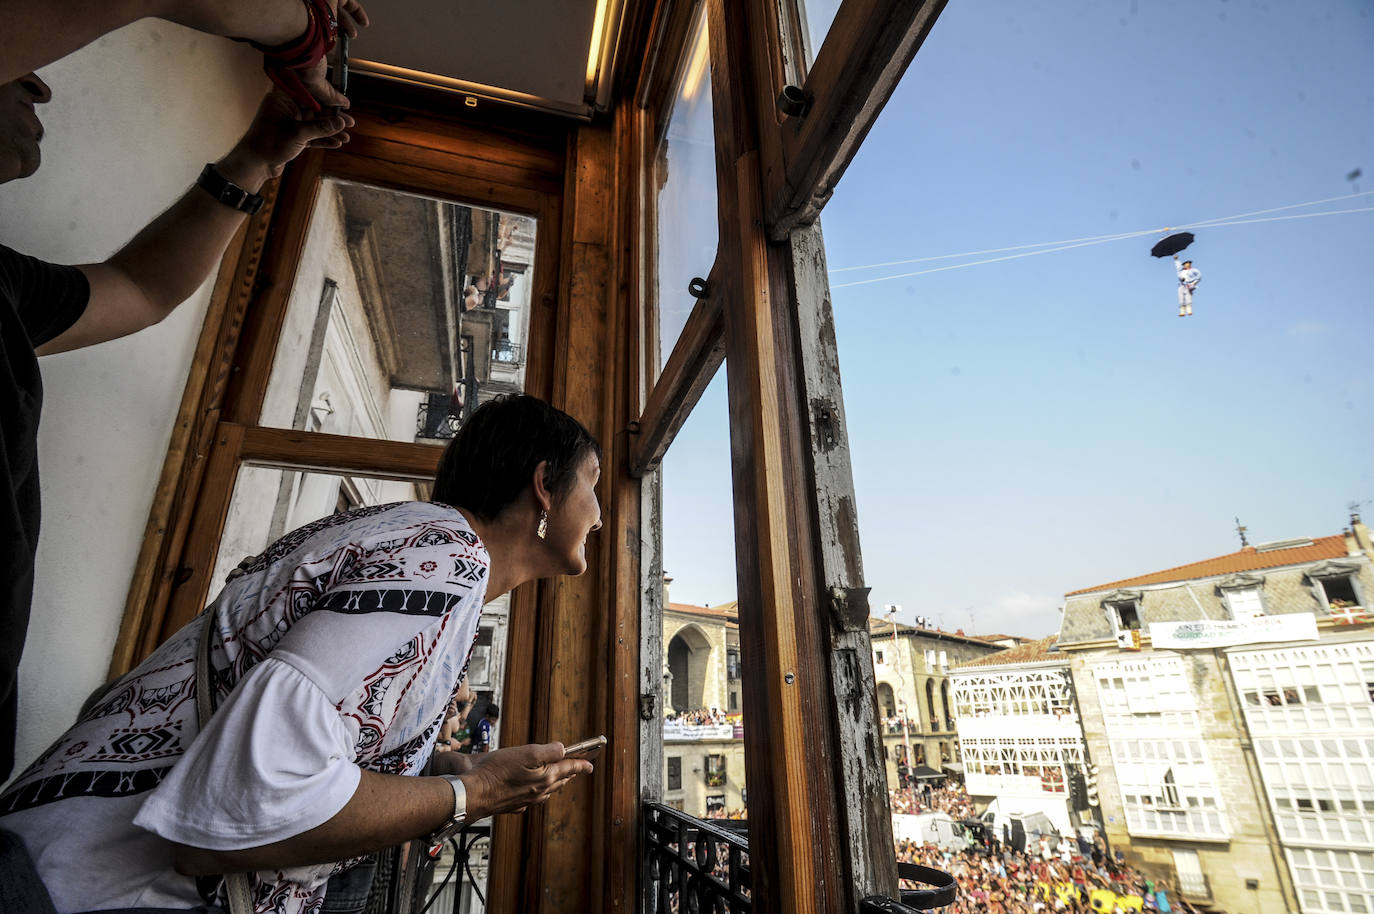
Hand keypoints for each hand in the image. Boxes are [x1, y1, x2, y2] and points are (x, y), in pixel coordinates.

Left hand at [220, 92, 354, 187]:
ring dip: (330, 131)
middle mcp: (286, 109)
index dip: (328, 100)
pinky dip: (322, 140)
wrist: (254, 164)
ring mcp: (289, 124)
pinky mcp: (291, 138)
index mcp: (283, 100)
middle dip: (332, 119)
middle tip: (350, 123)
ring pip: (314, 125)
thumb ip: (321, 128)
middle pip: (315, 111)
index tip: (343, 105)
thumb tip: (340, 122)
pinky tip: (336, 143)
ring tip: (346, 137)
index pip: (310, 96)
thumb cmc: (269, 144)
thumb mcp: (298, 134)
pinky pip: (311, 136)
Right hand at [294, 0, 369, 109]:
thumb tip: (343, 105)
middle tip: (342, 50)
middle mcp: (310, 24)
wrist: (300, 29)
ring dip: (346, 26)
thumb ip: (328, 95)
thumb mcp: (314, 83)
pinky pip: (348, 3)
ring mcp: (320, 11)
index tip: (334, 65)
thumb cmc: (300, 54)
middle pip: (326, 31)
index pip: (316, 48)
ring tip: (352, 36)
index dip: (325, 55)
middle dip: (335, 41)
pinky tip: (364, 24)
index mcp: (304, 42)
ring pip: (335, 15)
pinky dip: (357, 14)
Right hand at [460, 742, 592, 818]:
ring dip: (556, 782)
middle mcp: (539, 791)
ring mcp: (527, 800)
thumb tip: (563, 749)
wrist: (474, 794)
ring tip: (559, 776)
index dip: (581, 764)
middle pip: (559, 780)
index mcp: (546, 777)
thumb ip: (550, 751)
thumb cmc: (497, 772)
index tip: (590, 764)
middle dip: (569, 772)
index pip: (569, 768)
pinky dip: (538, 791)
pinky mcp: (514, 804)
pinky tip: (533, 789)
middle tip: (577, 767)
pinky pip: (532, 798)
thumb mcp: (527, 753)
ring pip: (547, 790)